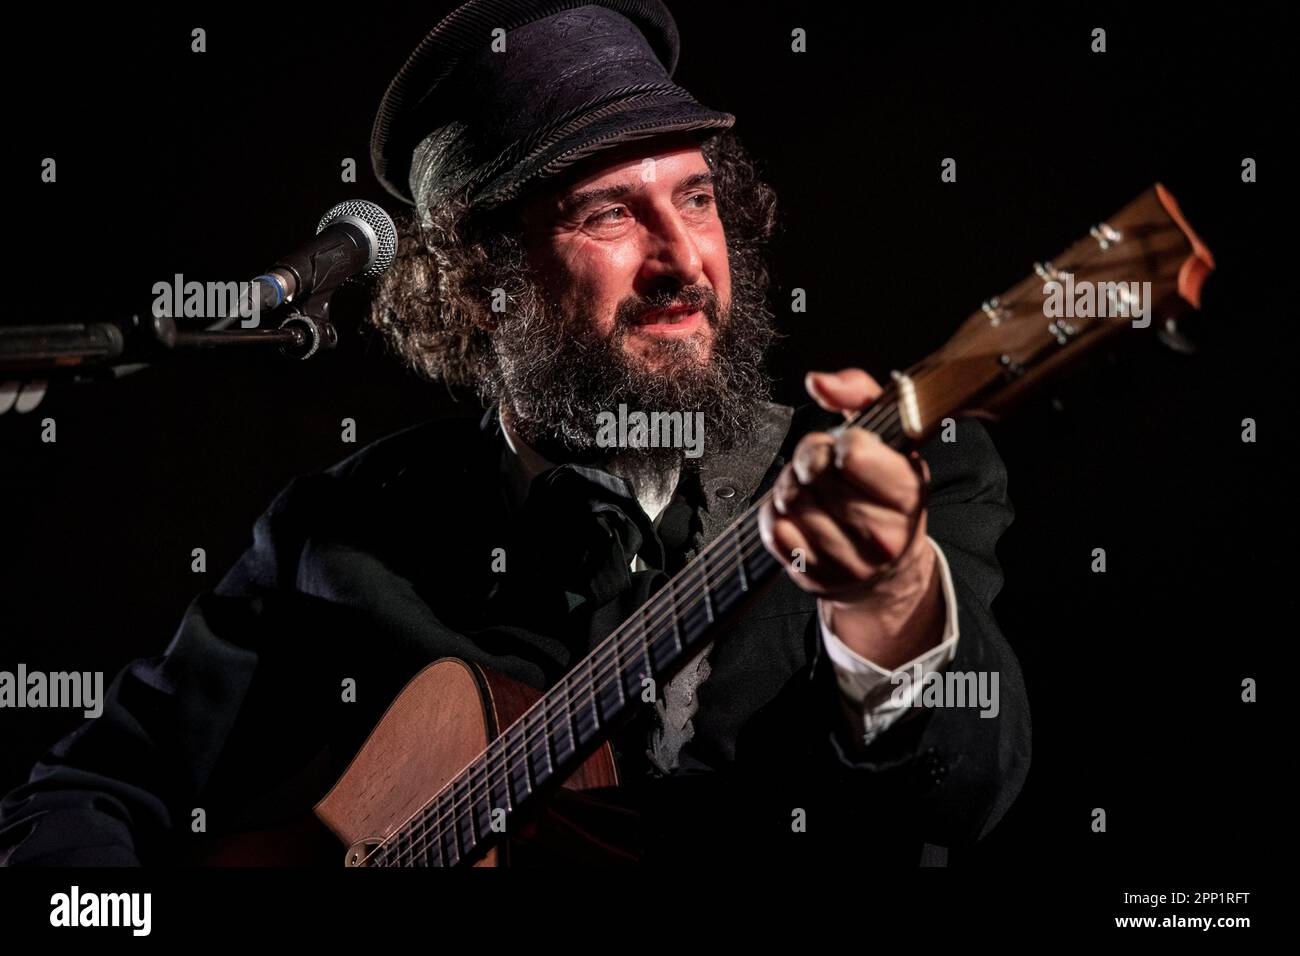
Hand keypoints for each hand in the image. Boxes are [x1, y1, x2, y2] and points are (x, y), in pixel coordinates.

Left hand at [758, 368, 943, 667]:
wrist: (888, 570)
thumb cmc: (886, 494)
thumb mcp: (891, 438)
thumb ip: (859, 394)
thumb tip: (818, 381)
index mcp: (908, 493)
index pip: (853, 454)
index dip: (842, 441)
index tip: (849, 447)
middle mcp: (882, 534)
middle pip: (813, 472)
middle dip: (810, 459)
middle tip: (823, 466)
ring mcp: (847, 561)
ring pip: (789, 498)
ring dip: (792, 485)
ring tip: (813, 490)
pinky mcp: (814, 576)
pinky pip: (773, 528)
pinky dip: (776, 513)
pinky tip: (799, 514)